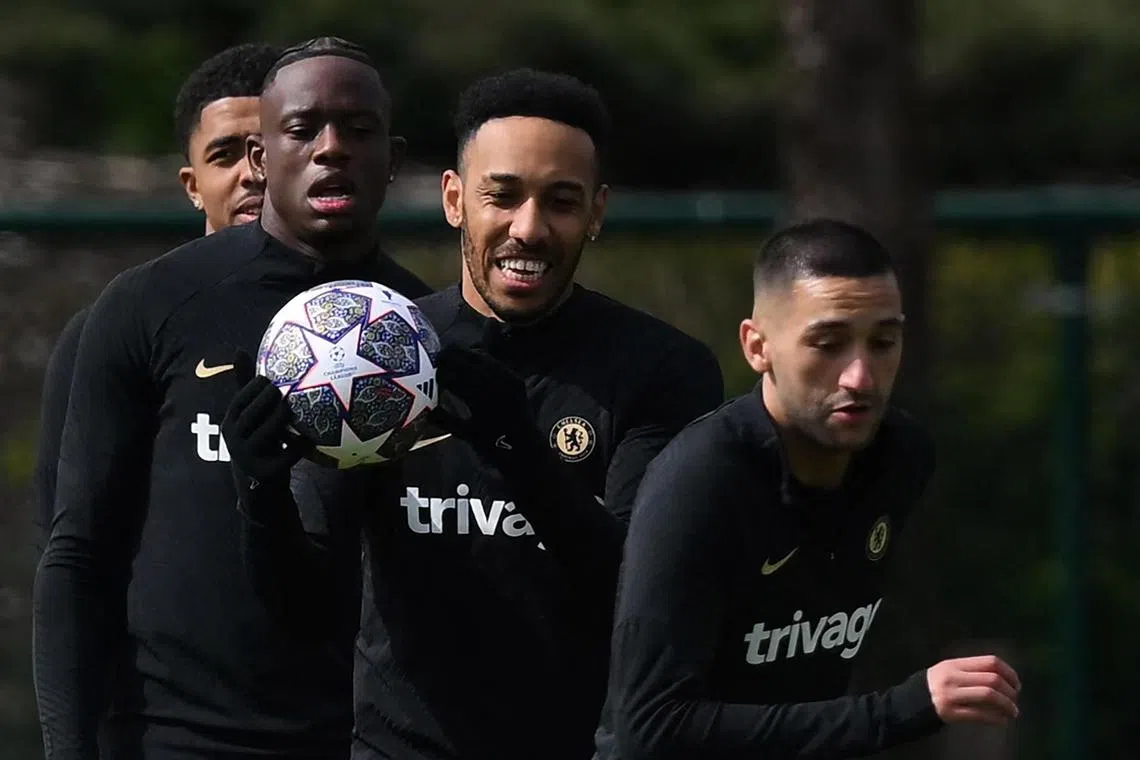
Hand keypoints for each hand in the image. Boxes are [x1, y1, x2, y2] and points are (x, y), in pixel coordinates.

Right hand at [221, 350, 311, 486]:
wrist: (259, 486)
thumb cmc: (259, 440)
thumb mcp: (249, 416)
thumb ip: (246, 387)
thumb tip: (237, 349)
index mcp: (229, 422)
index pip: (240, 400)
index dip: (257, 386)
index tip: (274, 378)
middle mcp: (233, 440)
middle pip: (252, 414)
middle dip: (270, 400)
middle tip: (287, 389)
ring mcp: (247, 458)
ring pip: (266, 433)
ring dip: (282, 419)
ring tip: (296, 408)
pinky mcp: (264, 473)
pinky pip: (284, 456)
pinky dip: (298, 446)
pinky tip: (310, 437)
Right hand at [428, 344, 539, 460]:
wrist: (524, 446)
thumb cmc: (492, 444)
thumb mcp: (465, 433)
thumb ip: (444, 419)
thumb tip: (425, 408)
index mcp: (480, 400)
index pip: (455, 379)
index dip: (440, 374)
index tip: (429, 373)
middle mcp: (495, 386)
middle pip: (466, 362)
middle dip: (449, 359)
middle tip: (436, 360)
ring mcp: (508, 379)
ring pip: (480, 358)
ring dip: (463, 355)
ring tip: (450, 358)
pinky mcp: (515, 377)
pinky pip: (493, 363)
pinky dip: (479, 360)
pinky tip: (468, 361)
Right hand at [926, 655, 1020, 724]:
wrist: (911, 702)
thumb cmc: (935, 685)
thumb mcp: (949, 671)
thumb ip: (971, 671)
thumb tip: (1004, 679)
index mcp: (955, 664)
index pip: (990, 662)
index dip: (1009, 672)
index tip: (1016, 683)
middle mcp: (953, 677)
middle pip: (992, 679)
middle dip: (1010, 691)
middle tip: (1015, 699)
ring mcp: (951, 695)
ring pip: (988, 695)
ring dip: (1007, 705)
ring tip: (1013, 711)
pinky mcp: (951, 713)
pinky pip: (979, 715)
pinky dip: (996, 718)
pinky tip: (1002, 721)